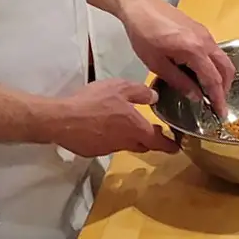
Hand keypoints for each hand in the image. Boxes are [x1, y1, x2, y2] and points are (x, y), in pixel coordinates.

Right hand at [49, 79, 175, 157]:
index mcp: (135, 128)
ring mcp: (108, 148)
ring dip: (131, 138)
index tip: (176, 148)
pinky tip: (104, 126)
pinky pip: (109, 144)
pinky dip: (112, 137)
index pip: (157, 141)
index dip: (168, 145)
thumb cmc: (94, 101)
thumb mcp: (120, 87)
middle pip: (143, 145)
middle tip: (154, 132)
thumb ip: (140, 92)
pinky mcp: (93, 151)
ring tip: (128, 126)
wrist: (62, 119)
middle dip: (150, 140)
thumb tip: (155, 98)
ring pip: (126, 145)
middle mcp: (125, 142)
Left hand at [122, 0, 235, 114]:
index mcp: (195, 50)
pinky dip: (214, 65)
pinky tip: (200, 73)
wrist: (141, 6)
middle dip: (225, 88)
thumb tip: (197, 96)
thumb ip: (179, 81)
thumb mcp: (157, 64)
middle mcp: (206, 41)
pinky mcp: (201, 29)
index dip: (219, 98)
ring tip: (209, 91)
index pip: (213, 79)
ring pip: (222, 58)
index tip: (221, 114)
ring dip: (220, 76)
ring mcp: (205, 33)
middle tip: (217, 104)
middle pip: (226, 68)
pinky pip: (214, 51)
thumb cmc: (144, 35)